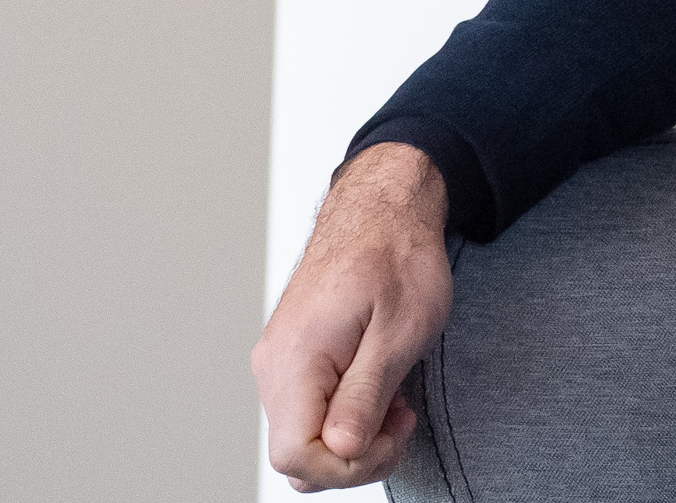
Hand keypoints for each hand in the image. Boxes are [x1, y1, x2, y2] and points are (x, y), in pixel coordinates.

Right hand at [253, 143, 453, 489]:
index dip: (347, 466)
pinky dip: (344, 416)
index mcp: (297, 359)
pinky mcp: (292, 360)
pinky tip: (376, 389)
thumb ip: (365, 396)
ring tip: (393, 399)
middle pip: (296, 457)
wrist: (382, 209)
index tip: (391, 434)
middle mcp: (275, 366)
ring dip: (352, 438)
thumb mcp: (399, 331)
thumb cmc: (396, 257)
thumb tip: (341, 452)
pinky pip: (308, 412)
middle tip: (400, 419)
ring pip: (303, 438)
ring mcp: (279, 364)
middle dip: (354, 457)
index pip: (295, 456)